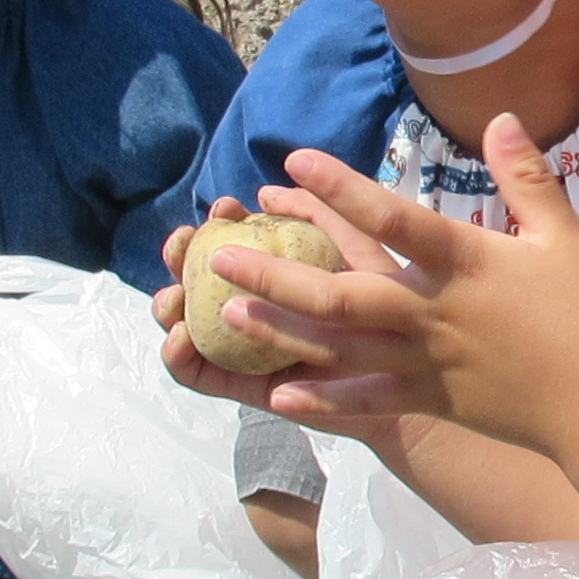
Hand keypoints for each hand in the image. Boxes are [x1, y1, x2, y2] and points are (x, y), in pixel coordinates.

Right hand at [156, 189, 407, 444]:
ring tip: (172, 296)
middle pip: (199, 279)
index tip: (223, 209)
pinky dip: (179, 357)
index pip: (232, 242)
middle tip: (181, 244)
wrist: (409, 377)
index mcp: (274, 273)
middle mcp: (254, 307)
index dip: (218, 223)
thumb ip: (322, 220)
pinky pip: (200, 374)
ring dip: (168, 305)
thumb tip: (268, 192)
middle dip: (180, 257)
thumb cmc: (388, 310)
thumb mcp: (357, 256)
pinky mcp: (245, 387)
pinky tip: (180, 338)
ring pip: (189, 324)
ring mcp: (246, 348)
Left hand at [208, 113, 578, 461]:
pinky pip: (367, 402)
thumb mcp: (563, 236)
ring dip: (282, 331)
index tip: (294, 161)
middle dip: (278, 273)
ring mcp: (428, 362)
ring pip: (341, 347)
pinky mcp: (432, 401)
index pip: (393, 218)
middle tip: (221, 257)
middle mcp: (434, 312)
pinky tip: (277, 394)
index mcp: (467, 262)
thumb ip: (525, 176)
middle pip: (343, 292)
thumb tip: (499, 116)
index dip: (342, 188)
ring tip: (228, 316)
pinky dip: (323, 399)